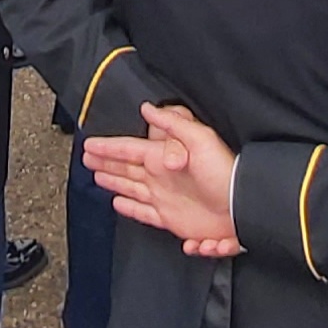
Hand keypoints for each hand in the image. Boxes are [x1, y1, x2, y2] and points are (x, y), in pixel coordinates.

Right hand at [84, 103, 244, 259]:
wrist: (240, 206)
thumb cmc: (224, 171)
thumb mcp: (201, 138)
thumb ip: (173, 124)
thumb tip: (148, 109)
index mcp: (163, 157)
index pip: (128, 149)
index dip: (108, 147)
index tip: (89, 144)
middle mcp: (160, 177)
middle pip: (124, 168)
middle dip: (104, 162)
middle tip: (86, 157)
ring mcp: (164, 198)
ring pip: (129, 188)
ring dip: (112, 181)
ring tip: (97, 176)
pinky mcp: (170, 219)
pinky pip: (143, 212)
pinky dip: (129, 208)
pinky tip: (118, 203)